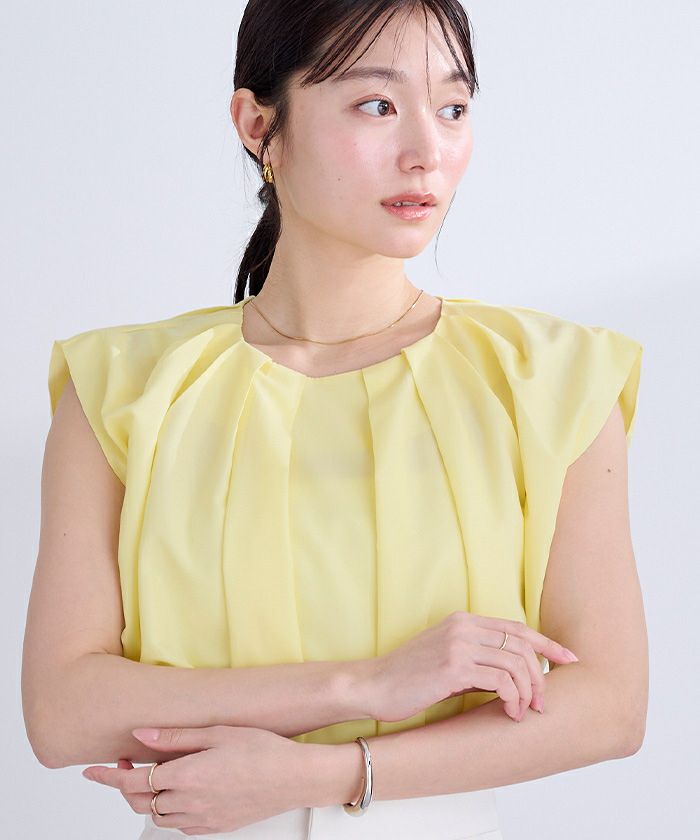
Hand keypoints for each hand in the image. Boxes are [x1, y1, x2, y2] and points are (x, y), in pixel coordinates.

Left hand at [81, 725, 310, 834]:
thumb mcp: (216, 732)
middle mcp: (188, 803)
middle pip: (140, 802)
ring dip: (146, 799)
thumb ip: (174, 736)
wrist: (293, 778)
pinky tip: (177, 794)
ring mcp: (201, 819)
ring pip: (156, 816)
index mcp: (186, 776)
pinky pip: (178, 826)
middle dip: (125, 786)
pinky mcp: (213, 829)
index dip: (108, 777)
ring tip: (152, 776)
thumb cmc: (261, 749)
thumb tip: (140, 734)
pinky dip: (168, 811)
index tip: (92, 771)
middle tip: (125, 766)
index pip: (133, 781)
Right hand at [363, 610, 578, 722]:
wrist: (373, 685)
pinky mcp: (454, 667)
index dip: (546, 644)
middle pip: (521, 644)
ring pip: (515, 662)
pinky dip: (513, 698)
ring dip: (528, 691)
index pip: (516, 628)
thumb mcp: (447, 660)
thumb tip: (512, 677)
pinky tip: (509, 712)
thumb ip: (478, 660)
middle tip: (542, 703)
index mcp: (463, 620)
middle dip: (540, 675)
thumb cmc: (408, 678)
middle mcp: (463, 627)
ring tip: (523, 712)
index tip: (568, 659)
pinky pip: (500, 680)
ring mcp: (458, 645)